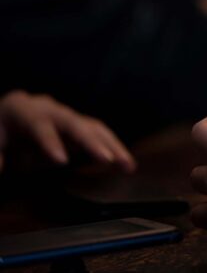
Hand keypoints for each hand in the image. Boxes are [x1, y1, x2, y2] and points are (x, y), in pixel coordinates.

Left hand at [0, 90, 135, 172]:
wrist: (4, 121)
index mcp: (21, 108)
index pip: (38, 124)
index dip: (50, 141)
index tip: (61, 161)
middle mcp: (48, 107)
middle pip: (72, 123)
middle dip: (90, 142)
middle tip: (107, 159)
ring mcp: (65, 116)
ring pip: (92, 127)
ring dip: (112, 146)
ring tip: (128, 165)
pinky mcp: (77, 127)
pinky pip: (99, 135)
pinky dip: (113, 149)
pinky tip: (127, 164)